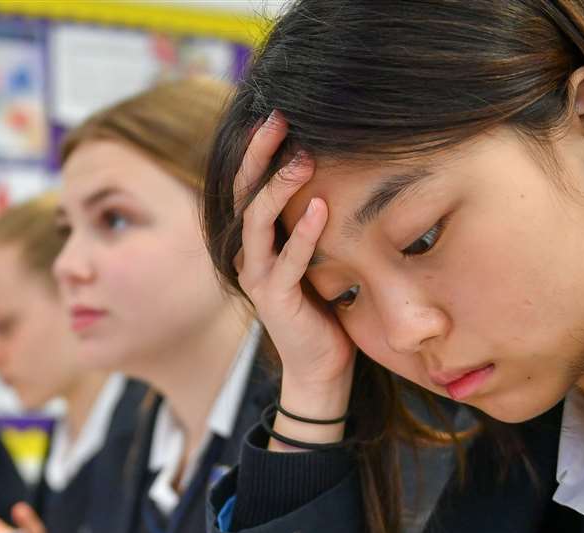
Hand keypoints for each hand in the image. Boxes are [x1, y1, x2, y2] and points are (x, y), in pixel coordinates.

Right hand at [233, 111, 357, 425]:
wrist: (321, 368)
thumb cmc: (326, 307)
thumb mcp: (321, 253)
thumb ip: (315, 219)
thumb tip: (340, 169)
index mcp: (257, 240)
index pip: (248, 183)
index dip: (258, 148)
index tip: (279, 112)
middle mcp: (249, 254)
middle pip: (243, 193)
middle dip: (259, 155)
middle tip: (279, 119)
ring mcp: (259, 277)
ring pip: (256, 222)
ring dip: (278, 188)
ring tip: (303, 158)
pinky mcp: (276, 301)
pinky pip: (287, 262)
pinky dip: (303, 233)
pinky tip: (319, 207)